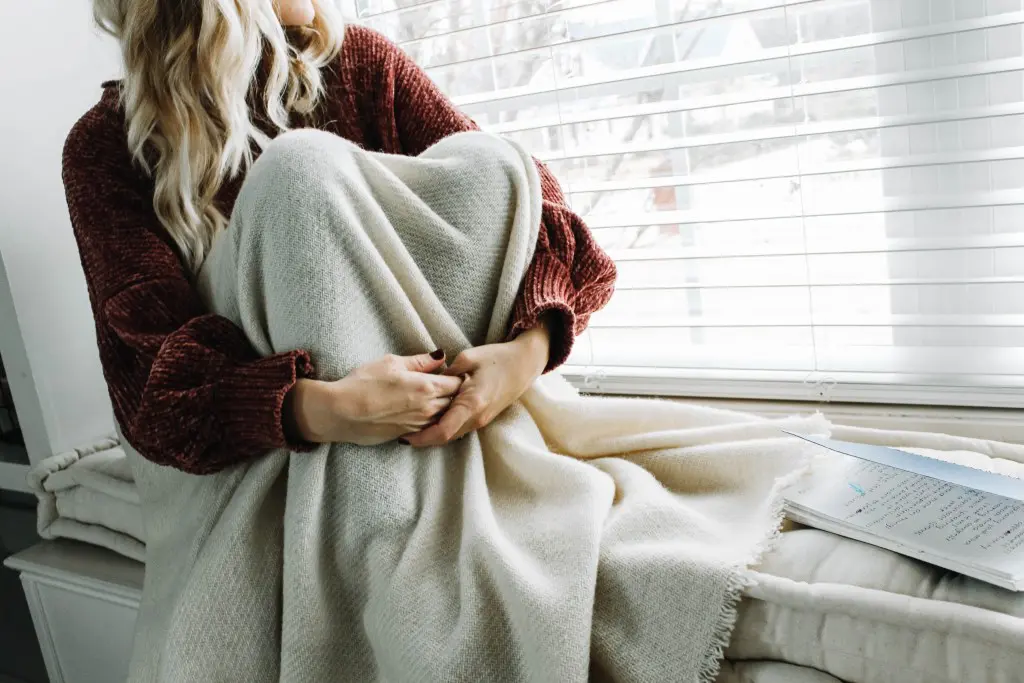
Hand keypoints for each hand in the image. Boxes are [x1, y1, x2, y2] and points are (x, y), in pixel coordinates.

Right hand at [286, 350, 462, 445]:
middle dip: (455, 394)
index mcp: (427, 386)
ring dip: (445, 408)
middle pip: (455, 402)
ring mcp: (419, 424)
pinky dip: (432, 420)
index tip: (452, 372)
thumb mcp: (391, 363)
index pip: (457, 383)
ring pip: (444, 416)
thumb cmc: (363, 383)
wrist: (341, 413)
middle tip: (448, 385)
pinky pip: (430, 427)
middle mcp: (428, 408)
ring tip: (434, 397)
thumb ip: (420, 361)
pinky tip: (421, 411)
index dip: (457, 376)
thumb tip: (440, 356)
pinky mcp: (409, 435)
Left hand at [403, 322, 550, 446]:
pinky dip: (445, 428)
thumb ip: (446, 373)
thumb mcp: (468, 358)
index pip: (443, 431)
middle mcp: (477, 417)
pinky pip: (460, 428)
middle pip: (445, 437)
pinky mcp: (484, 418)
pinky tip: (433, 420)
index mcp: (472, 403)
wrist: (525, 364)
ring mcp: (482, 420)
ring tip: (414, 428)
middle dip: (424, 439)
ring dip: (434, 434)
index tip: (405, 437)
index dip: (422, 438)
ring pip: (453, 435)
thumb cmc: (498, 358)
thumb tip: (429, 382)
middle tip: (403, 434)